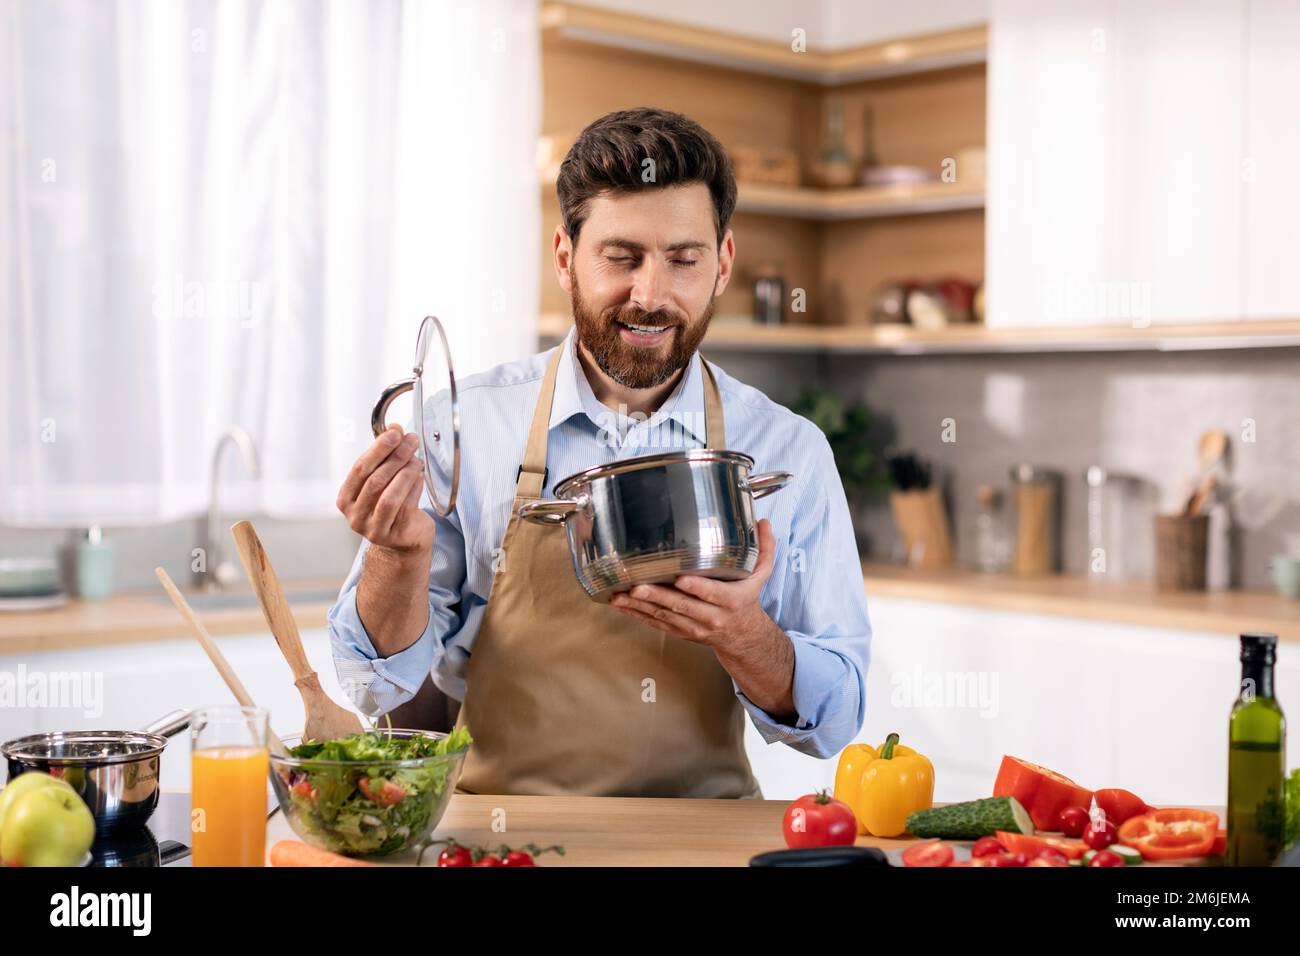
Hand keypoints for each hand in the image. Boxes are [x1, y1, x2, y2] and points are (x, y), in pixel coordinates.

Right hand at [336, 424, 435, 554]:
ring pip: (391, 495)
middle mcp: (355, 516)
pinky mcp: (395, 536)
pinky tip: (419, 476)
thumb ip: (384, 456)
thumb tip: (394, 428)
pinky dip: (415, 487)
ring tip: (416, 460)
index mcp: (346, 499)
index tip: (394, 432)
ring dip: (406, 473)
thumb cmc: (389, 505)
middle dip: (396, 457)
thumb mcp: (381, 479)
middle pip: (375, 480)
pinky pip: (407, 506)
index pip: (360, 469)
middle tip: (411, 441)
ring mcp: (374, 529)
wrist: (402, 540)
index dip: (378, 448)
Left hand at [609, 518, 777, 646]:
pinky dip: (638, 615)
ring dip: (640, 607)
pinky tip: (621, 605)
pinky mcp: (680, 632)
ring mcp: (694, 626)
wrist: (742, 636)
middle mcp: (712, 616)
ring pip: (665, 617)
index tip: (681, 579)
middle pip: (683, 607)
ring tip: (621, 597)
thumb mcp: (760, 575)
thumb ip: (763, 549)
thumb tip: (763, 522)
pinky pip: (656, 624)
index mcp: (732, 601)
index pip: (714, 594)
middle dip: (658, 597)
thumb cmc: (746, 599)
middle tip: (638, 587)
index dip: (698, 588)